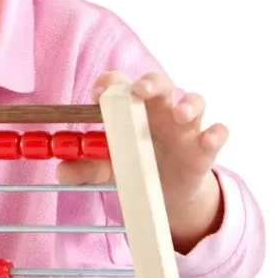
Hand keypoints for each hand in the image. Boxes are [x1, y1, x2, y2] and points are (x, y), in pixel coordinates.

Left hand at [57, 71, 227, 251]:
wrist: (166, 194)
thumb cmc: (135, 167)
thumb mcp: (108, 170)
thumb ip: (86, 169)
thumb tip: (61, 171)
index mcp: (132, 109)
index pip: (121, 84)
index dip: (110, 83)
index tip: (97, 95)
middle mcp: (160, 111)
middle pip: (159, 84)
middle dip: (150, 83)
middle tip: (140, 92)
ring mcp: (185, 128)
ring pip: (194, 102)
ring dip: (188, 104)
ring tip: (179, 115)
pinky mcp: (204, 148)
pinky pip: (217, 133)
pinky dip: (216, 134)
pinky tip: (209, 139)